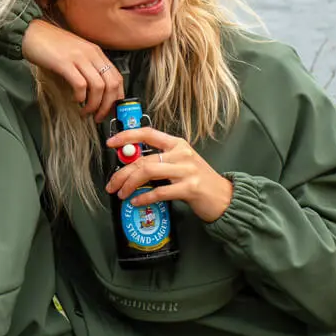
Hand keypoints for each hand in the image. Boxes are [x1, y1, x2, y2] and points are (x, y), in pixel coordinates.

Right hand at [21, 20, 123, 121]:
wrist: (32, 33)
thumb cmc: (52, 45)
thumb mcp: (77, 54)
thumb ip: (88, 68)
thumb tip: (96, 92)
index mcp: (97, 53)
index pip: (118, 78)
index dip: (117, 98)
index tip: (110, 110)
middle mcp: (92, 54)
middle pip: (111, 84)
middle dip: (107, 106)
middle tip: (98, 116)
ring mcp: (79, 58)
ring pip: (99, 87)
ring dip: (93, 105)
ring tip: (85, 111)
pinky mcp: (64, 63)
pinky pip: (80, 84)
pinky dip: (80, 97)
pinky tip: (74, 100)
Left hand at [106, 127, 232, 222]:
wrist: (224, 197)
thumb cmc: (199, 180)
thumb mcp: (180, 163)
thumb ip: (160, 161)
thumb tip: (131, 164)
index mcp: (177, 144)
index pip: (148, 133)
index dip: (127, 136)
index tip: (111, 143)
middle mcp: (181, 153)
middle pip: (143, 159)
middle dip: (122, 172)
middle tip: (112, 184)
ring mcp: (186, 170)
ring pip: (148, 172)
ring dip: (130, 184)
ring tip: (122, 194)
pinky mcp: (190, 188)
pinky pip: (160, 192)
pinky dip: (144, 198)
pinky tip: (137, 202)